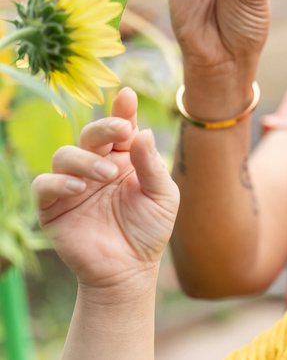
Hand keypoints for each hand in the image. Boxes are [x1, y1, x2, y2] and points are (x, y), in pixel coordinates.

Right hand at [32, 88, 179, 290]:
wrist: (131, 269)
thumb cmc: (150, 230)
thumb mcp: (163, 196)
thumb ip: (153, 166)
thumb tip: (143, 132)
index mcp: (125, 159)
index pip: (121, 129)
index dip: (122, 111)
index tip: (127, 95)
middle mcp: (97, 166)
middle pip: (91, 134)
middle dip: (104, 127)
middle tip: (121, 131)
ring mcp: (73, 185)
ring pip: (65, 154)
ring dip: (85, 159)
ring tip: (107, 175)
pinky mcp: (53, 207)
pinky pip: (44, 184)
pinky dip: (58, 182)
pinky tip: (79, 188)